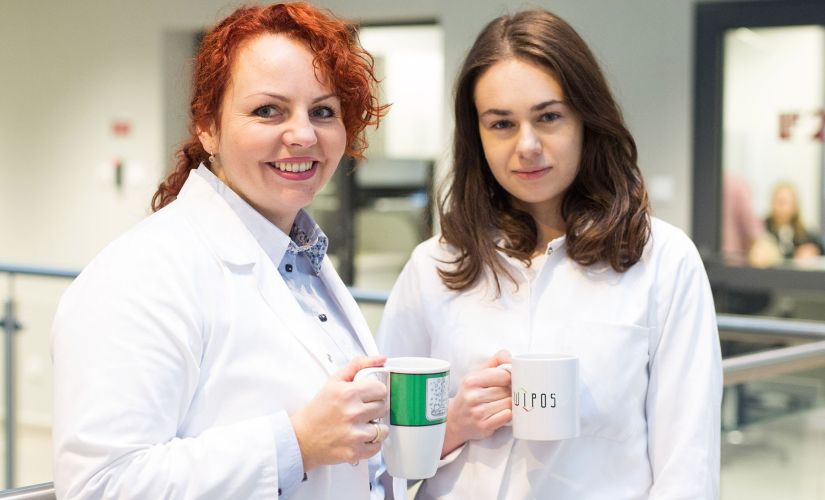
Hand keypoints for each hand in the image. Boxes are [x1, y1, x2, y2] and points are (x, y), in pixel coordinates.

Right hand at [291, 356, 388, 470]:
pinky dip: (371, 444)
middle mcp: (353, 413)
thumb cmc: (318, 410)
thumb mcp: (334, 381)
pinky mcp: (355, 452)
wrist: (301, 438)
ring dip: (374, 427)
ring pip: (383, 428)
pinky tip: (359, 438)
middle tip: (361, 410)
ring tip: (360, 425)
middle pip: (384, 407)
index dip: (375, 392)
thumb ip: (358, 365)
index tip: (367, 396)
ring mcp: (354, 434)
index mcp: (348, 393)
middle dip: (374, 408)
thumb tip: (382, 359)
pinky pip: (377, 446)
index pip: (381, 389)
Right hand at [441, 350, 511, 455]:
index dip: (510, 378)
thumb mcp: (477, 374)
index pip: (504, 375)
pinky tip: (501, 413)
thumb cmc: (470, 394)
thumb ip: (495, 361)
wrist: (455, 420)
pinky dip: (508, 414)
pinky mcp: (484, 426)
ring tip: (502, 403)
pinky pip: (507, 417)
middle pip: (507, 390)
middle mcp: (473, 396)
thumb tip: (512, 358)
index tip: (508, 381)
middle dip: (509, 392)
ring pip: (509, 404)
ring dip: (509, 404)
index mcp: (471, 380)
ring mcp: (478, 412)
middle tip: (504, 393)